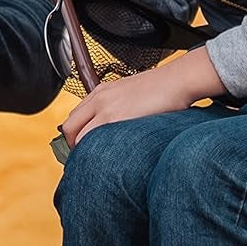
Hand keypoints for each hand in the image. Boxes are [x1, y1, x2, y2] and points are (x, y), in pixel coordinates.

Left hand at [61, 47, 225, 146]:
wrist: (177, 81)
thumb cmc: (162, 89)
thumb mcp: (131, 93)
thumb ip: (118, 106)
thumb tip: (119, 126)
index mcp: (101, 92)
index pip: (75, 117)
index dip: (76, 135)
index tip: (83, 147)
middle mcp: (98, 99)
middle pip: (69, 127)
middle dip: (73, 146)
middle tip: (85, 160)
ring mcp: (105, 108)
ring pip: (77, 136)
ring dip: (82, 151)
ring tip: (94, 165)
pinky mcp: (115, 118)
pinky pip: (92, 140)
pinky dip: (94, 153)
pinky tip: (105, 161)